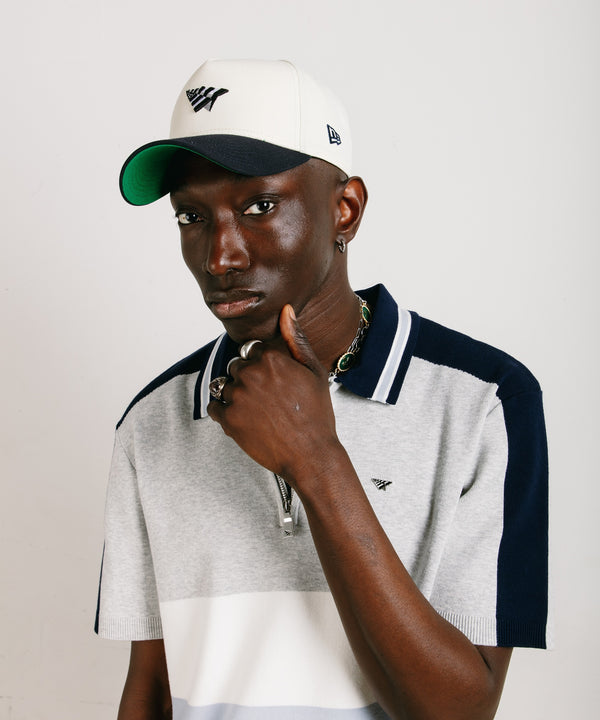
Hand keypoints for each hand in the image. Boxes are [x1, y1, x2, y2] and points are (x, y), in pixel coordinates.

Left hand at [207, 305, 340, 485]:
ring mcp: (237, 396)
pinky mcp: (228, 419)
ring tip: (259, 413)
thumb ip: (296, 339)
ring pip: (225, 385)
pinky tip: (245, 420)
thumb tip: (286, 310)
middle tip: (270, 401)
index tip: (275, 382)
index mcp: (271, 357)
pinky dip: (225, 412)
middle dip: (249, 379)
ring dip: (237, 396)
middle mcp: (251, 373)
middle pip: (237, 366)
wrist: (311, 455)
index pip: (253, 350)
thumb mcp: (314, 371)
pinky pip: (214, 406)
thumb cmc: (316, 415)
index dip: (264, 366)